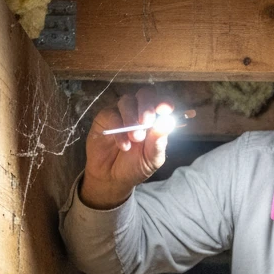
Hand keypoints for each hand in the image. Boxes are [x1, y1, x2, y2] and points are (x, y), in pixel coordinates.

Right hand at [80, 88, 170, 209]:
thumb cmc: (135, 167)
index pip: (161, 103)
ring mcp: (121, 112)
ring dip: (131, 118)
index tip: (165, 109)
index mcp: (155, 119)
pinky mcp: (105, 118)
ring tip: (135, 138)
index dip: (164, 102)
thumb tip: (168, 123)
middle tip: (146, 122)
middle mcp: (139, 111)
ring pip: (126, 101)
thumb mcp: (151, 159)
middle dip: (147, 106)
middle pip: (144, 94)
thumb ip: (158, 142)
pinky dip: (118, 129)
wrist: (112, 178)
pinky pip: (112, 115)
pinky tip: (124, 145)